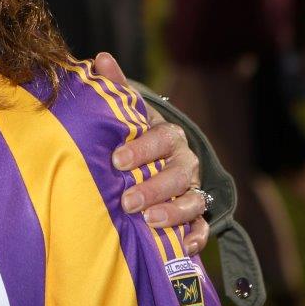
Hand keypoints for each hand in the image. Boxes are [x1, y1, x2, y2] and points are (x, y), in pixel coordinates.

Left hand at [94, 52, 209, 255]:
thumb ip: (115, 89)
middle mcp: (185, 162)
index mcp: (167, 135)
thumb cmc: (134, 135)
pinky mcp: (197, 214)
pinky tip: (183, 247)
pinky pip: (203, 226)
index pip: (160, 139)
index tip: (116, 160)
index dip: (141, 149)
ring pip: (193, 200)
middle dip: (153, 187)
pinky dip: (196, 236)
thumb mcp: (126, 112)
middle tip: (127, 201)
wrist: (155, 159)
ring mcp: (193, 188)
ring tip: (150, 221)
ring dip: (174, 212)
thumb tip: (101, 58)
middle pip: (177, 173)